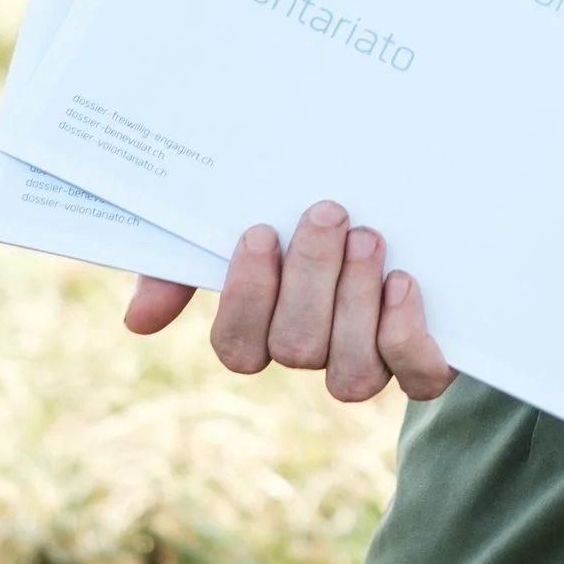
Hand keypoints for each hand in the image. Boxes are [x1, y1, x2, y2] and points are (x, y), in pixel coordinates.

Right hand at [123, 199, 455, 402]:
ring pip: (352, 375)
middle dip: (313, 277)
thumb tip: (138, 321)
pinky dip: (407, 338)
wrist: (387, 184)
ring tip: (368, 238)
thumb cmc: (295, 208)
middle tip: (329, 212)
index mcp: (262, 327)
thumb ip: (182, 264)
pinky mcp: (425, 359)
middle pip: (298, 349)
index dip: (248, 297)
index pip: (239, 347)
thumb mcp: (233, 218)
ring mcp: (369, 360)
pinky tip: (403, 283)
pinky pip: (419, 380)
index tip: (261, 232)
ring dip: (356, 303)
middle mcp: (314, 353)